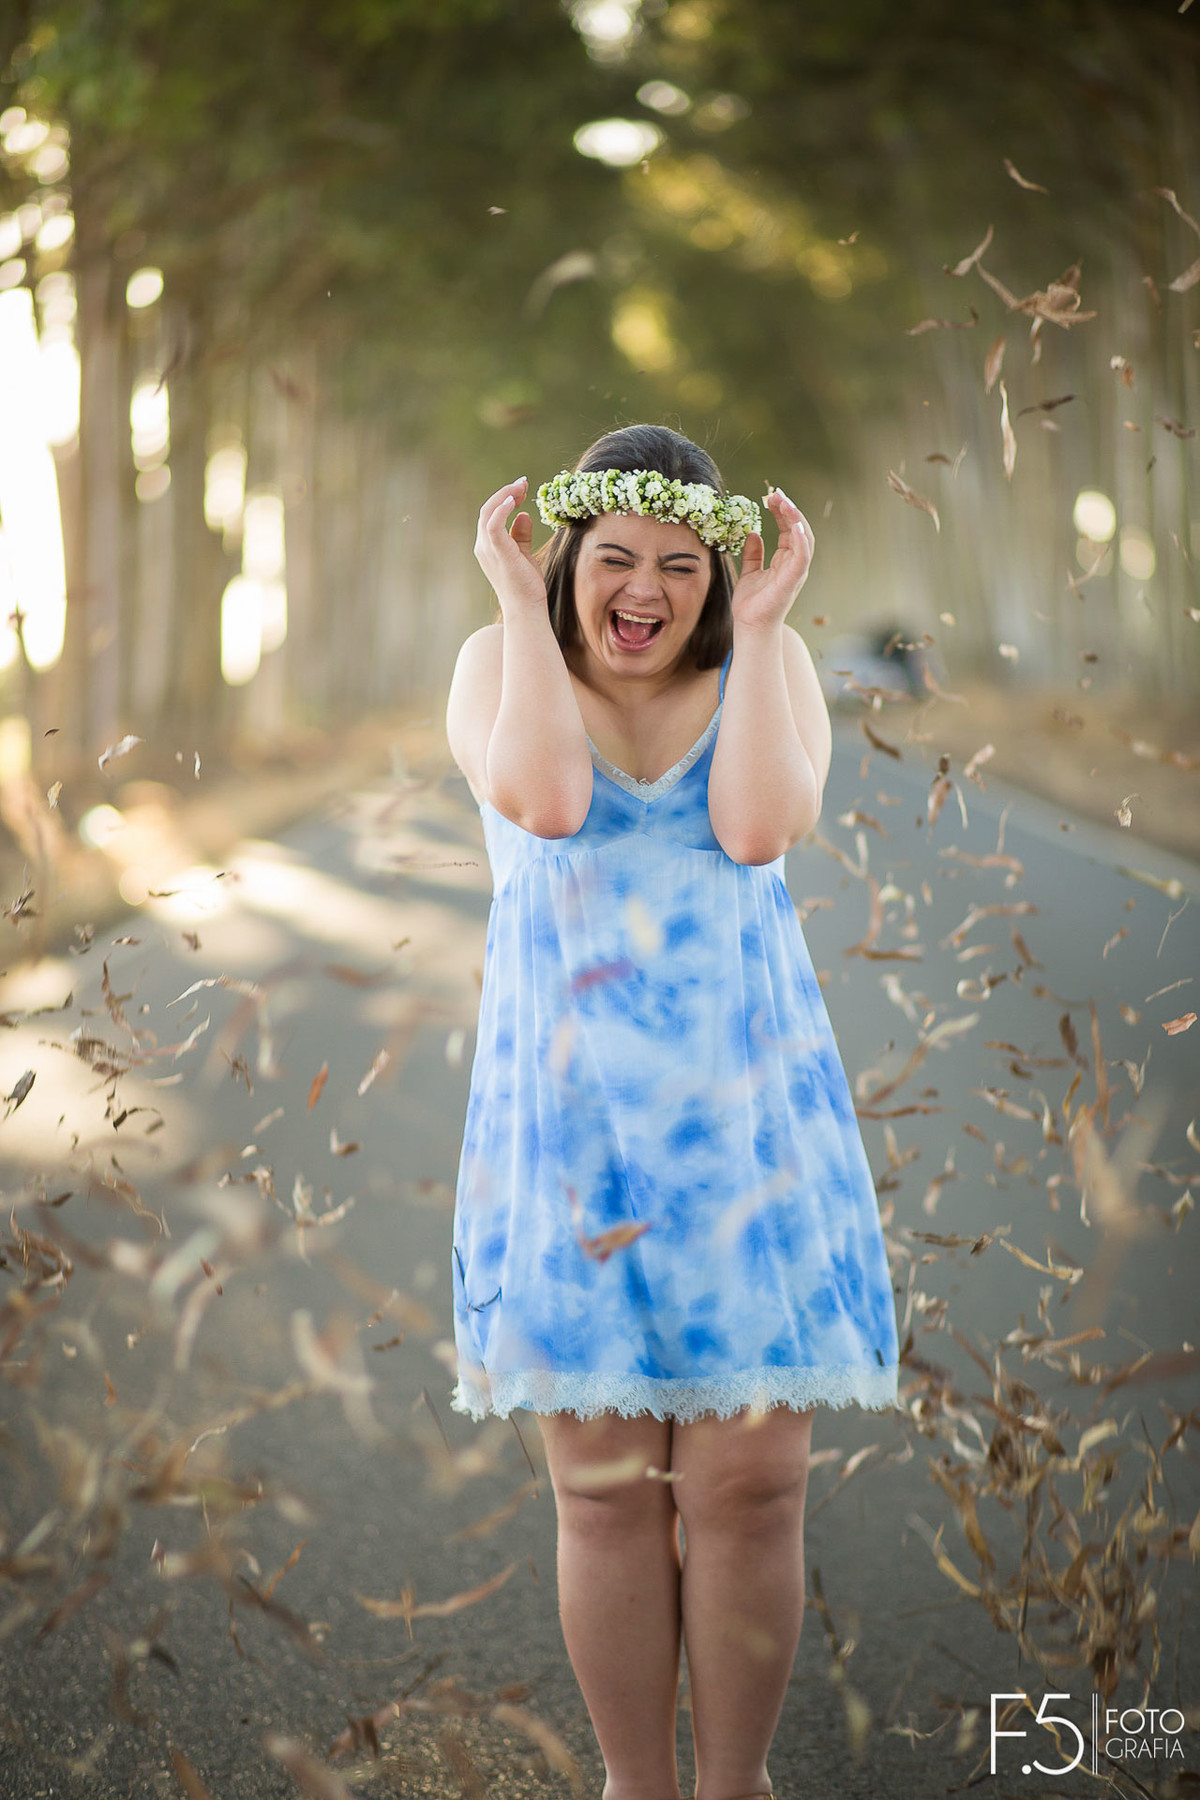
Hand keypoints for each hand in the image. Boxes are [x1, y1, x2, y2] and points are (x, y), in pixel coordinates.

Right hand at [474, 476, 547, 615]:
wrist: (526, 609)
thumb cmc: (525, 585)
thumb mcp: (523, 555)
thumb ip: (520, 535)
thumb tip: (523, 515)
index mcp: (488, 546)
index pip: (490, 514)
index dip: (504, 498)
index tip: (522, 489)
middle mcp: (483, 546)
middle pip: (488, 510)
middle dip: (505, 493)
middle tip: (523, 483)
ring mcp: (488, 550)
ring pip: (489, 513)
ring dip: (505, 496)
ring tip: (521, 487)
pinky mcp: (499, 553)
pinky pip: (494, 526)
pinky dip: (501, 510)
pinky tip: (513, 500)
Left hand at [730, 488, 814, 631]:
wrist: (749, 626)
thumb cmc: (752, 604)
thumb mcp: (749, 572)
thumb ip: (753, 554)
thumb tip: (753, 533)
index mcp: (785, 561)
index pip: (789, 530)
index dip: (782, 512)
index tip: (771, 497)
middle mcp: (794, 564)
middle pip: (798, 530)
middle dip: (789, 510)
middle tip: (776, 493)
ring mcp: (795, 572)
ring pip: (803, 539)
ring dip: (796, 519)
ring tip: (785, 502)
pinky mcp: (792, 580)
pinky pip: (801, 556)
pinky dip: (800, 540)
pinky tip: (793, 525)